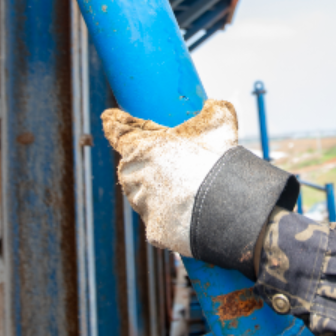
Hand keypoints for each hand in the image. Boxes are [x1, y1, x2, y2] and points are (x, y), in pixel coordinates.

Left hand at [100, 99, 237, 255]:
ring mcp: (142, 205)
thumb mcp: (218, 121)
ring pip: (145, 194)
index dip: (115, 123)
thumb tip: (211, 105)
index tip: (109, 119)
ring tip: (190, 190)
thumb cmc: (217, 159)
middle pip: (134, 166)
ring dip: (161, 191)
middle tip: (177, 163)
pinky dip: (172, 216)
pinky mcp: (153, 230)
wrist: (226, 205)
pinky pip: (160, 220)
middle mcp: (132, 176)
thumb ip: (210, 109)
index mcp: (139, 147)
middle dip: (151, 163)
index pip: (117, 131)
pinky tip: (190, 212)